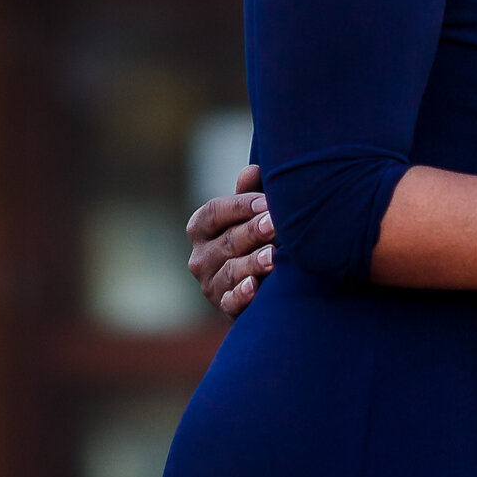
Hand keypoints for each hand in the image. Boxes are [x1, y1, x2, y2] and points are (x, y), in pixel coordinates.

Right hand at [187, 162, 274, 319]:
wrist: (258, 286)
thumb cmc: (253, 239)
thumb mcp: (249, 214)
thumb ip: (249, 193)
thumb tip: (253, 170)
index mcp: (201, 228)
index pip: (213, 212)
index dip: (240, 206)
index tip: (267, 202)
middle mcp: (200, 256)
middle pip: (227, 241)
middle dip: (253, 231)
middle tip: (276, 224)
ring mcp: (210, 284)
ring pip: (231, 271)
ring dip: (253, 262)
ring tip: (274, 256)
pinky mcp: (224, 307)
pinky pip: (230, 301)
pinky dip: (242, 294)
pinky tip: (255, 286)